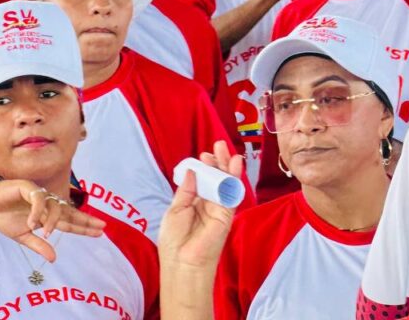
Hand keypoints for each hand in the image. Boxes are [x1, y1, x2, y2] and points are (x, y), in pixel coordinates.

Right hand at [0, 179, 104, 260]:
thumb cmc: (5, 217)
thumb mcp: (22, 237)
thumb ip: (39, 245)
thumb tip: (54, 258)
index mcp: (46, 215)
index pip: (69, 220)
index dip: (83, 225)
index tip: (100, 231)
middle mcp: (47, 204)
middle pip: (69, 211)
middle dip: (84, 219)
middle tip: (100, 226)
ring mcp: (39, 195)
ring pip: (54, 206)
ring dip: (52, 220)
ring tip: (46, 232)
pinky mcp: (28, 187)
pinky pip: (38, 198)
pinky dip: (37, 210)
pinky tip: (32, 222)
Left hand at [158, 141, 240, 271]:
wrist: (182, 263)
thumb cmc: (174, 240)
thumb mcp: (175, 210)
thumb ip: (186, 190)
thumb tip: (192, 169)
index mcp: (193, 202)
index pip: (202, 179)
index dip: (204, 166)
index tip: (203, 156)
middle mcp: (207, 204)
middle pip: (216, 178)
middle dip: (218, 161)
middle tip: (219, 145)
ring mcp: (218, 209)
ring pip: (226, 183)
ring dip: (228, 166)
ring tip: (227, 151)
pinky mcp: (226, 215)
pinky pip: (232, 194)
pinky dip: (234, 180)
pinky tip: (234, 165)